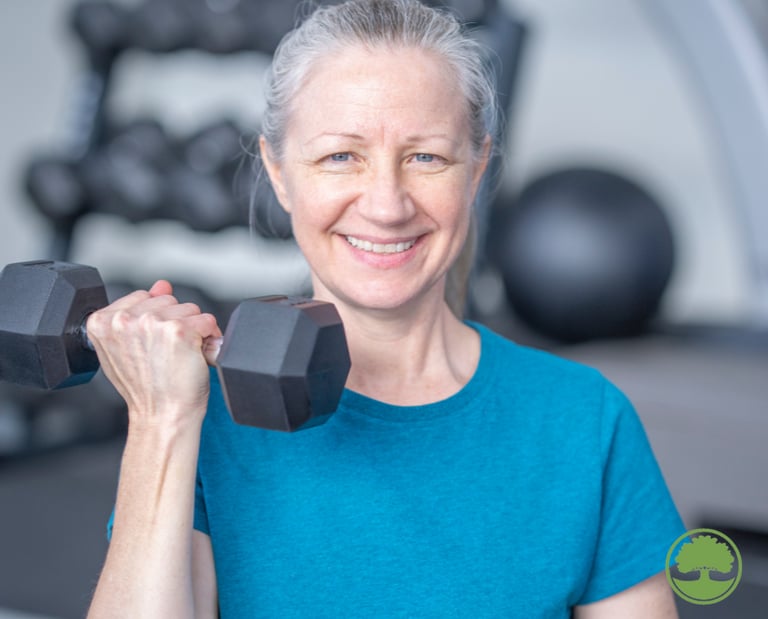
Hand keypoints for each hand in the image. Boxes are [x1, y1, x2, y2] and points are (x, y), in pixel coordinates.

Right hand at [86, 280, 222, 426]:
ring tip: (180, 356)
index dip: (157, 320)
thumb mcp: (131, 347)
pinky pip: (207, 320)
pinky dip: (210, 338)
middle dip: (176, 323)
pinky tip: (195, 356)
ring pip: (189, 308)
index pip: (144, 297)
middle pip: (168, 300)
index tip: (154, 345)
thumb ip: (141, 312)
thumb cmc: (148, 388)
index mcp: (102, 322)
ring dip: (194, 331)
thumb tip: (160, 285)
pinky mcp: (177, 330)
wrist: (161, 416)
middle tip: (168, 354)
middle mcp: (123, 320)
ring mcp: (150, 324)